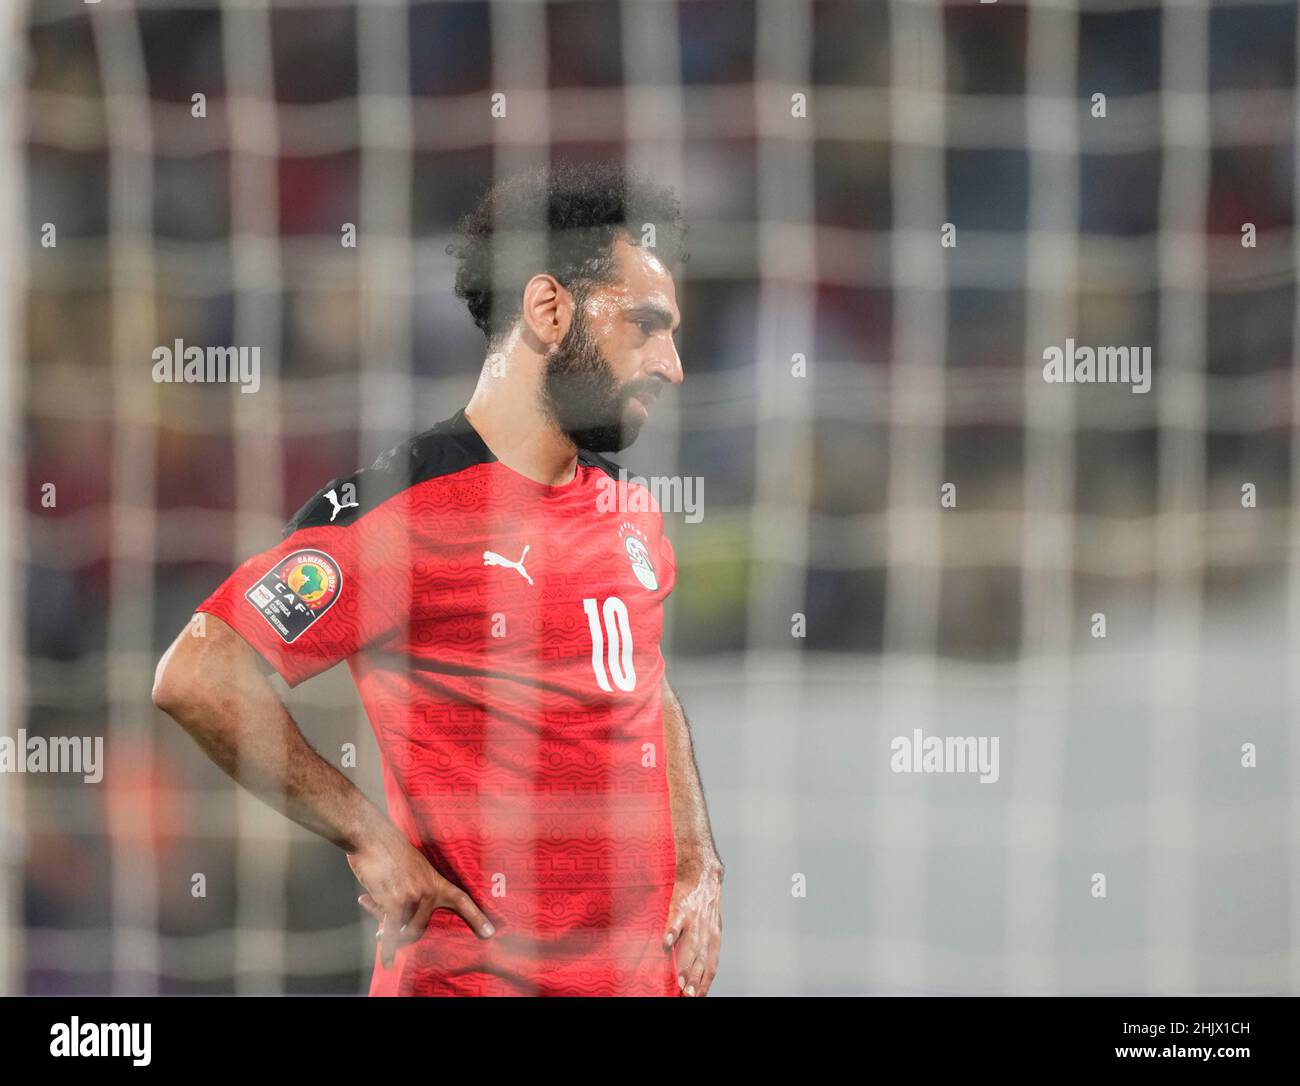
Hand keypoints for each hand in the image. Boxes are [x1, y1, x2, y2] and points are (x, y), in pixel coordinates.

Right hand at [348, 827, 494, 968]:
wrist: (373, 837)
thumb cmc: (388, 851)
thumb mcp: (413, 868)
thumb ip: (412, 893)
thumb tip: (396, 923)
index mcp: (436, 881)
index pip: (462, 900)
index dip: (476, 917)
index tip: (490, 933)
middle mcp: (429, 891)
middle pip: (420, 928)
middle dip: (401, 933)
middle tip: (382, 931)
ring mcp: (414, 897)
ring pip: (403, 929)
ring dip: (386, 929)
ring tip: (373, 907)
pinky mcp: (395, 901)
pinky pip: (392, 931)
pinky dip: (389, 949)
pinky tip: (388, 961)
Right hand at [663, 858, 722, 995]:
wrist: (704, 871)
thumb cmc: (703, 905)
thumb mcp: (710, 927)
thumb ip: (704, 950)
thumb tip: (694, 976)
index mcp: (713, 939)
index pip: (710, 967)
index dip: (704, 984)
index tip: (696, 998)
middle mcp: (706, 932)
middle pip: (700, 961)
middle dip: (694, 980)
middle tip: (686, 996)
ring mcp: (694, 920)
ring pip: (689, 946)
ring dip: (684, 965)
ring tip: (678, 982)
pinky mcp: (681, 906)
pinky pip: (676, 921)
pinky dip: (671, 932)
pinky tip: (664, 944)